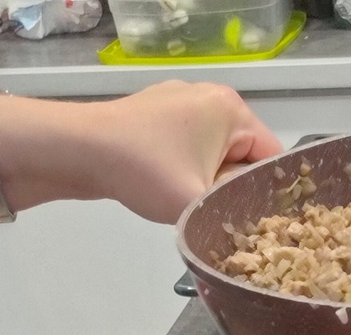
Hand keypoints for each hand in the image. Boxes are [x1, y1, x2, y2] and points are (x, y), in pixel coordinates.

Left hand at [0, 82, 283, 223]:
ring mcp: (180, 100)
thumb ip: (233, 211)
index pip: (272, 157)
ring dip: (206, 180)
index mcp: (232, 109)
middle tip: (217, 216)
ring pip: (213, 153)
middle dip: (232, 186)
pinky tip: (166, 187)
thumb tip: (249, 218)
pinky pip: (187, 146)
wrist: (78, 149)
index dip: (268, 194)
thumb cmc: (144, 170)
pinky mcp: (156, 112)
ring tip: (188, 203)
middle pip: (243, 155)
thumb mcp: (199, 201)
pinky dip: (184, 168)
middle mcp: (211, 96)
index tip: (255, 222)